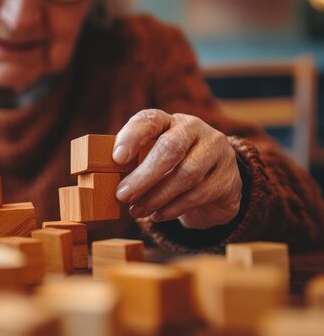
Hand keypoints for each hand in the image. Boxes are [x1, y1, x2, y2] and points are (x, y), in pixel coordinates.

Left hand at [113, 109, 241, 229]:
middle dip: (143, 175)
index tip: (117, 158)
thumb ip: (134, 162)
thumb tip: (107, 180)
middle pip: (171, 148)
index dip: (132, 137)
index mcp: (169, 121)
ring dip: (156, 197)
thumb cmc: (173, 167)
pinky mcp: (228, 178)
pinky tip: (157, 215)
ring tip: (136, 211)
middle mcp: (195, 130)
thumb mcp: (153, 157)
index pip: (150, 120)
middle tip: (122, 195)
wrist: (216, 182)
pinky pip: (198, 194)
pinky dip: (173, 208)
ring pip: (186, 174)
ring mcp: (217, 152)